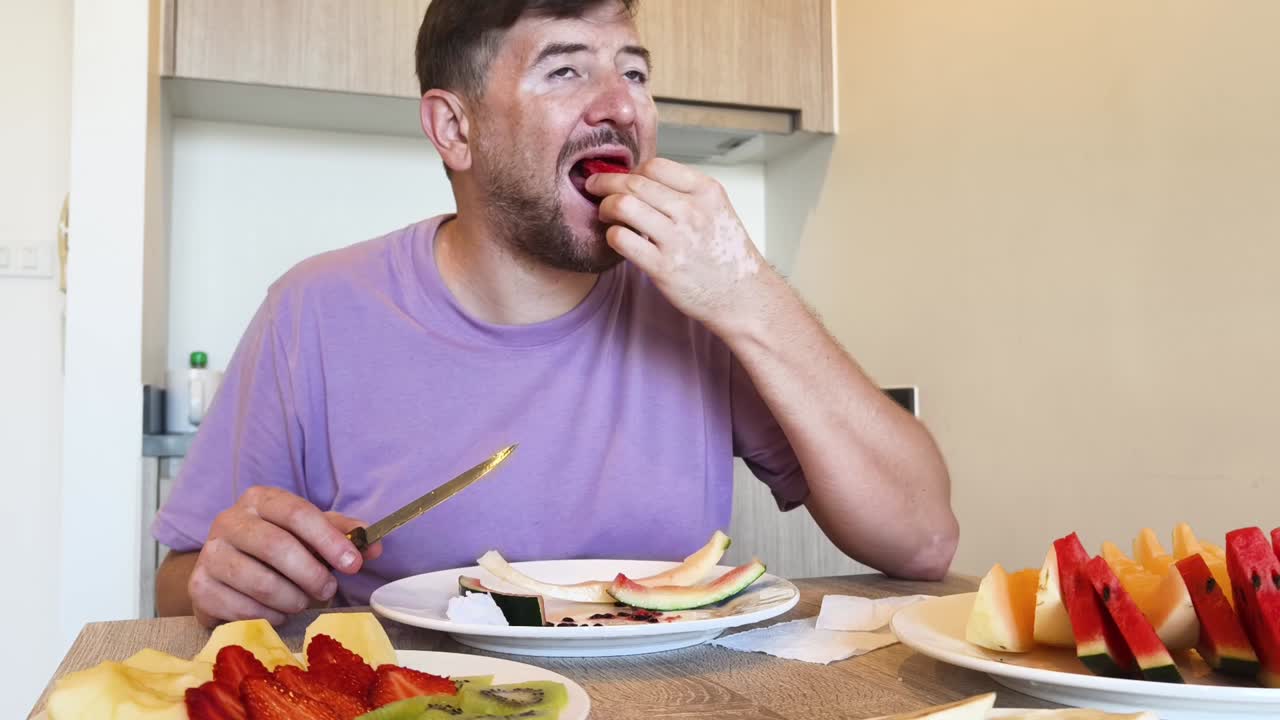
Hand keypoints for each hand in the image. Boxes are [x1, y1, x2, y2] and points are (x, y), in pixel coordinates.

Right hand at [189, 486, 382, 626]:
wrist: (224, 571)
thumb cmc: (275, 548)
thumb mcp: (310, 533)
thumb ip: (343, 534)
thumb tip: (375, 546)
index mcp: (260, 499)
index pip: (298, 513)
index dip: (330, 540)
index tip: (354, 564)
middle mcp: (229, 520)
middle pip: (277, 547)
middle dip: (312, 574)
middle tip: (329, 590)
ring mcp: (210, 554)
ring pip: (261, 582)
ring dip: (293, 599)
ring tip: (303, 601)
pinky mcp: (199, 587)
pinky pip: (244, 609)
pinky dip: (271, 616)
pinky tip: (278, 611)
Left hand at [586, 158, 773, 337]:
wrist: (743, 297)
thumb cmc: (727, 255)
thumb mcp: (716, 210)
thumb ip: (685, 192)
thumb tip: (641, 179)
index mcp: (706, 191)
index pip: (655, 165)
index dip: (631, 170)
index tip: (622, 178)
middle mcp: (692, 211)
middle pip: (634, 182)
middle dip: (606, 182)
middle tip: (595, 187)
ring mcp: (677, 239)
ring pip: (623, 206)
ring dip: (605, 207)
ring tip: (605, 213)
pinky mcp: (663, 267)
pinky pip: (621, 239)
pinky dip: (611, 235)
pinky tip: (617, 238)